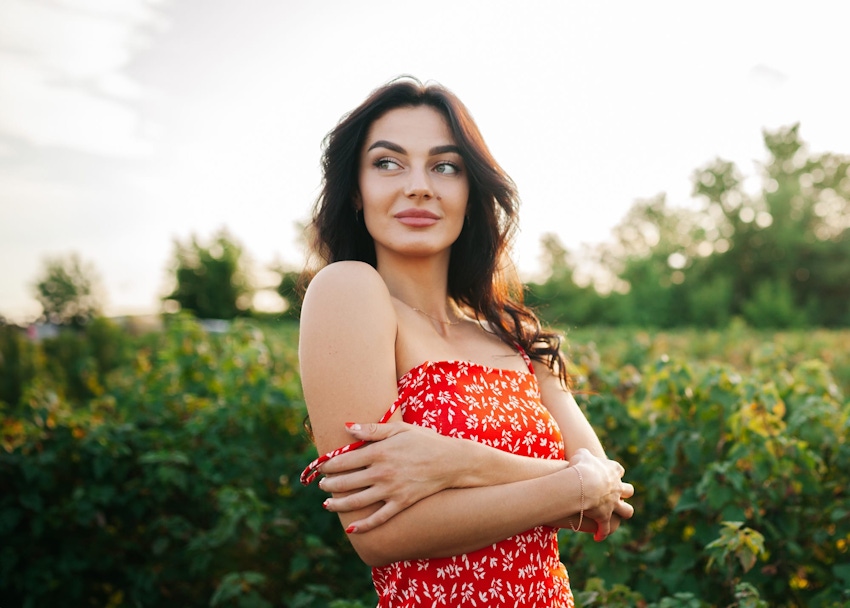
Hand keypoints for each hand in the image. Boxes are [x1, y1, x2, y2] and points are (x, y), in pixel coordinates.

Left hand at [318, 422, 458, 531]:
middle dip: (329, 484)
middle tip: (321, 485)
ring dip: (338, 504)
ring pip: (356, 502)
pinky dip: (364, 525)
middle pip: (346, 482)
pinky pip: (379, 518)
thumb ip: (372, 429)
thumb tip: (347, 427)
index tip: (320, 467)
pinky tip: (351, 529)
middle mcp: (382, 473)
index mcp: (379, 452)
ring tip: (328, 504)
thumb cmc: (424, 441)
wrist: (451, 461)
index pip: (344, 461)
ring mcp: (391, 490)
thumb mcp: (399, 429)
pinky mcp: (401, 504)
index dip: (328, 465)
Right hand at [567, 448, 633, 541]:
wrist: (582, 484)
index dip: (615, 473)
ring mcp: (614, 503)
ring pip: (627, 511)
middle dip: (624, 493)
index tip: (607, 475)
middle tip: (615, 495)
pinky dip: (603, 533)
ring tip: (616, 516)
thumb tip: (582, 455)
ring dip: (623, 513)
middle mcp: (617, 487)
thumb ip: (584, 455)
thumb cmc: (580, 466)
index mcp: (613, 470)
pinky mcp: (606, 516)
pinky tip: (598, 537)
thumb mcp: (581, 455)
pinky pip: (606, 528)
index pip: (619, 470)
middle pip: (628, 491)